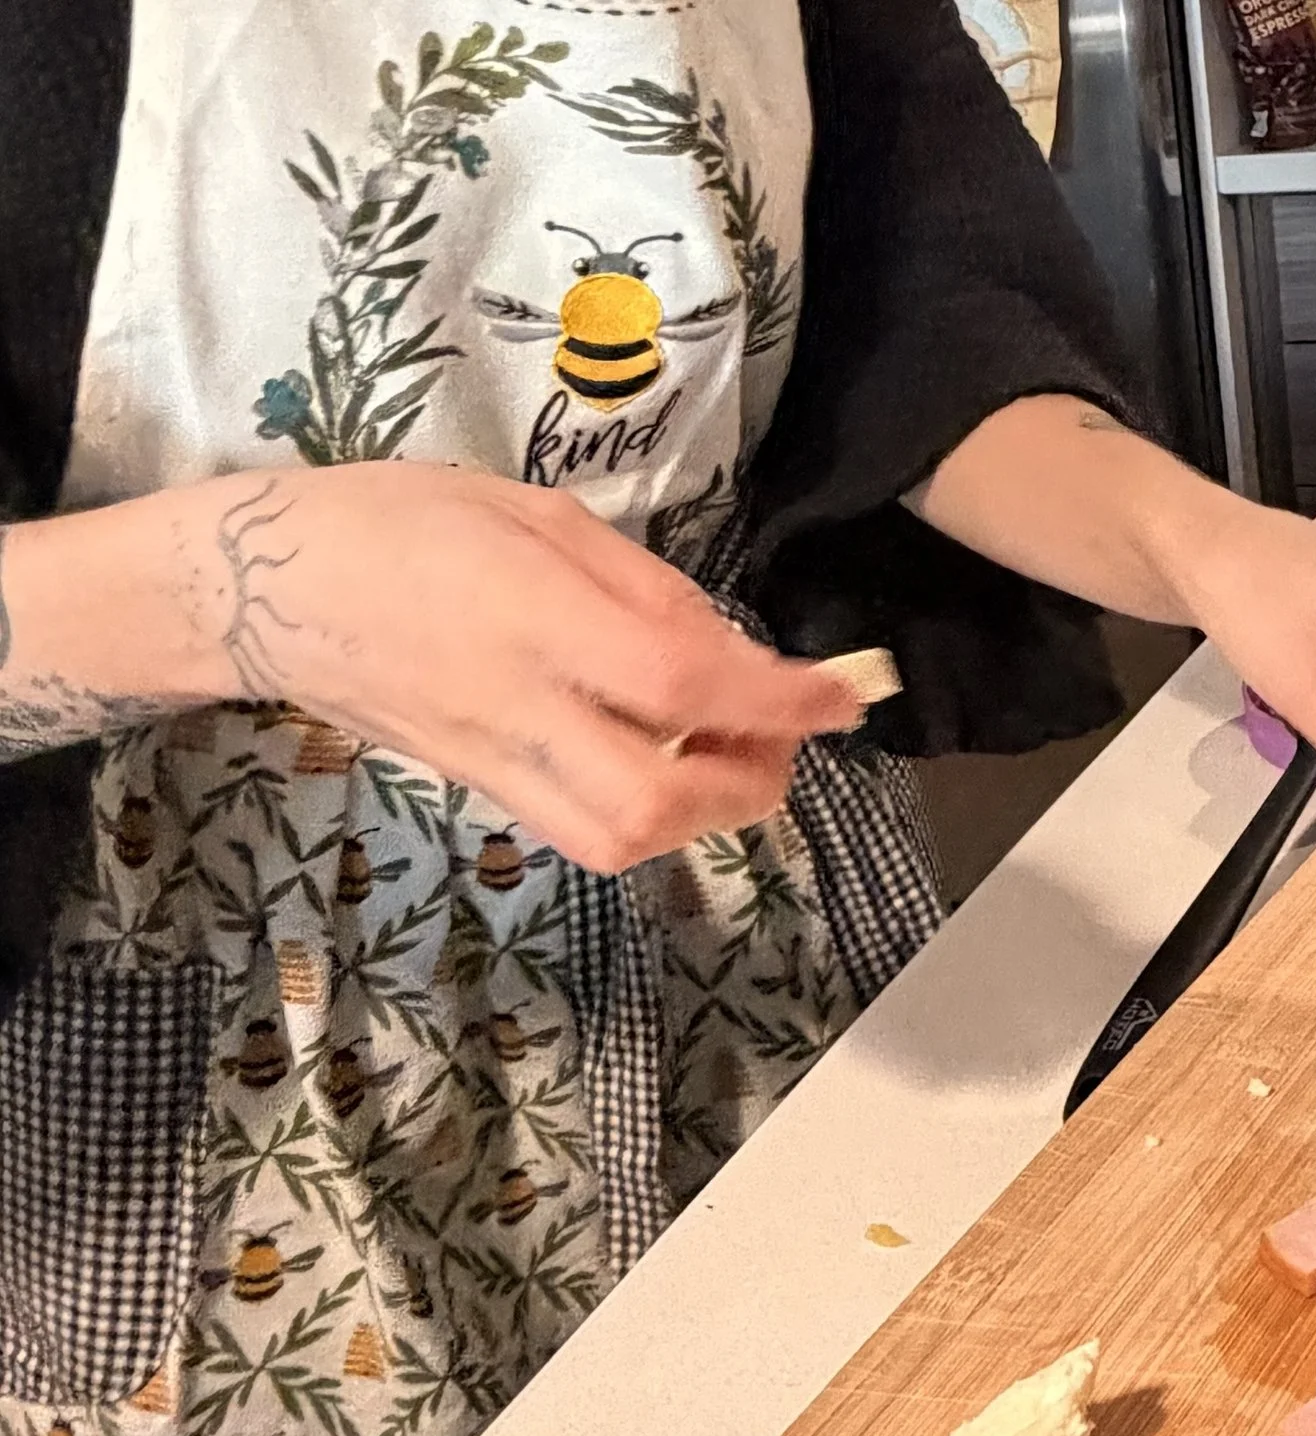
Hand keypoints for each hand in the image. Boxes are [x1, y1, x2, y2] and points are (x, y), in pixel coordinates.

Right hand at [168, 465, 862, 870]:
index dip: (778, 699)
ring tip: (728, 747)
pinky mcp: (484, 794)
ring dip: (704, 810)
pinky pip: (589, 830)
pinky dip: (653, 811)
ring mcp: (495, 764)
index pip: (680, 679)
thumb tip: (730, 651)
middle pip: (656, 801)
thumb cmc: (399, 522)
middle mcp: (515, 707)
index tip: (844, 695)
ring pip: (624, 838)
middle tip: (781, 733)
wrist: (268, 591)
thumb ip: (640, 586)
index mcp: (528, 616)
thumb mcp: (534, 513)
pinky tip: (666, 759)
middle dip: (747, 783)